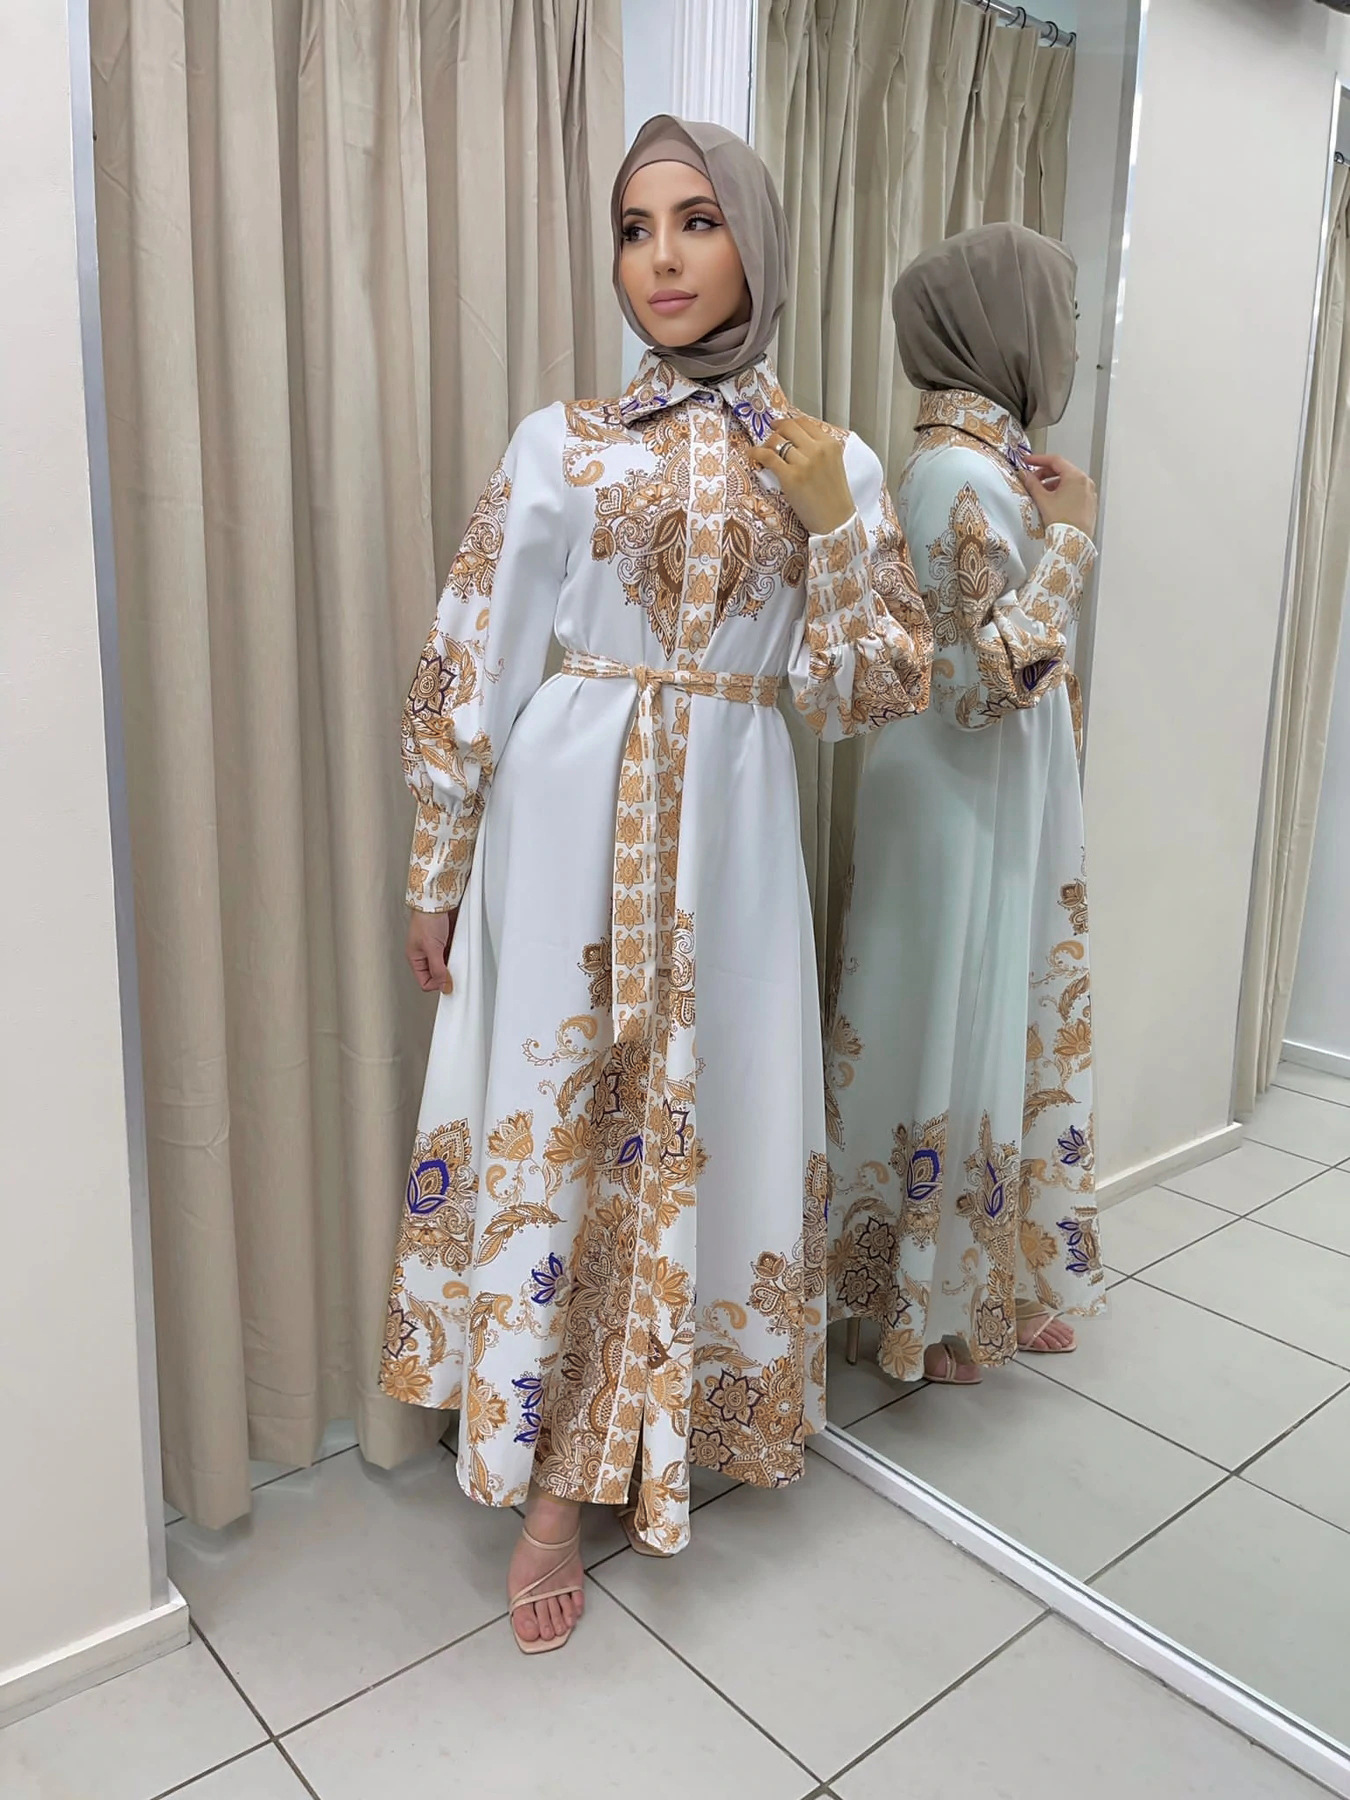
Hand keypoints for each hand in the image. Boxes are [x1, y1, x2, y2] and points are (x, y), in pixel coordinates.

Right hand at [407, 907, 457, 993]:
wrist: (436, 900)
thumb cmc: (426, 919)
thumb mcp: (432, 948)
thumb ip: (438, 968)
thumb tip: (444, 986)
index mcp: (416, 958)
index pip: (425, 982)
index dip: (437, 984)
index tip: (449, 981)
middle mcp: (425, 954)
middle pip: (438, 974)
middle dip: (447, 973)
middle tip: (455, 969)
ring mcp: (437, 947)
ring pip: (447, 964)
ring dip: (454, 962)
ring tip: (458, 956)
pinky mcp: (447, 940)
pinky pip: (454, 952)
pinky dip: (459, 953)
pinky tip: (461, 949)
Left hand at [750, 414, 856, 536]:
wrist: (835, 520)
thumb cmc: (834, 497)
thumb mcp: (834, 464)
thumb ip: (819, 450)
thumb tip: (795, 441)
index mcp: (830, 444)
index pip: (805, 423)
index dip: (788, 423)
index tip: (779, 426)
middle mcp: (818, 450)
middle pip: (789, 428)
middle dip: (776, 430)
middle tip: (770, 436)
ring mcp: (804, 463)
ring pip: (777, 441)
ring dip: (766, 444)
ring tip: (763, 451)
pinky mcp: (791, 477)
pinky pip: (768, 457)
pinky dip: (757, 454)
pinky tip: (753, 455)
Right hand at [1022, 453, 1097, 539]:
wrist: (1074, 542)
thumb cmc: (1061, 520)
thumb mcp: (1043, 500)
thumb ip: (1032, 484)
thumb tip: (1025, 475)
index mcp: (1076, 476)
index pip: (1055, 460)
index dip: (1039, 460)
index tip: (1027, 462)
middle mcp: (1085, 481)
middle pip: (1063, 470)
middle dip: (1045, 473)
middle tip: (1032, 480)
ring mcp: (1089, 492)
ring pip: (1069, 481)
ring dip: (1053, 483)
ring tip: (1041, 493)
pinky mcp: (1089, 503)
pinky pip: (1075, 491)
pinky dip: (1062, 491)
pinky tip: (1052, 501)